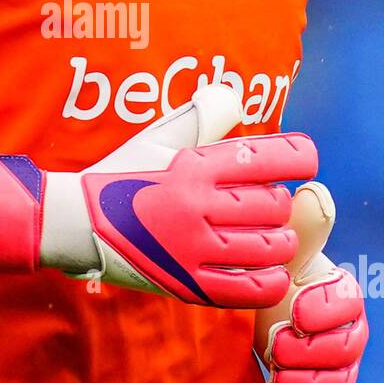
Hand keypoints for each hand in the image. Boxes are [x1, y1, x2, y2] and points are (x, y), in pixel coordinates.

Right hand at [0, 84, 318, 308]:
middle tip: (270, 205)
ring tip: (274, 239)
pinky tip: (271, 271)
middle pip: (274, 204)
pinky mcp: (187, 284)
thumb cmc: (123, 175)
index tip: (306, 160)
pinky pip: (248, 288)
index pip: (268, 156)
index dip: (300, 156)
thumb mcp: (157, 138)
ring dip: (281, 243)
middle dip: (280, 204)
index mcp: (194, 165)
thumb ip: (202, 116)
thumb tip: (235, 94)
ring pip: (268, 247)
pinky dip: (271, 280)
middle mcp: (196, 205)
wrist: (77, 224)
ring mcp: (192, 247)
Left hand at [253, 182, 367, 382]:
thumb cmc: (268, 270)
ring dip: (310, 382)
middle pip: (349, 347)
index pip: (349, 303)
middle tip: (277, 346)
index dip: (327, 310)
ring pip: (341, 380)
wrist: (248, 302)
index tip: (295, 310)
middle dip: (313, 350)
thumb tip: (315, 191)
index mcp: (337, 289)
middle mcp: (342, 326)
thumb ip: (300, 224)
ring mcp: (330, 360)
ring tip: (275, 374)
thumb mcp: (278, 248)